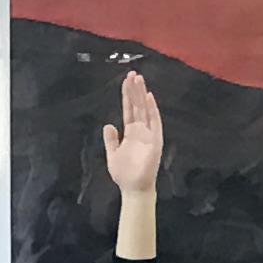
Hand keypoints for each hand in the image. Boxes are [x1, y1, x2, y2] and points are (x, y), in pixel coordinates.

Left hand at [100, 68, 164, 194]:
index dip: (127, 95)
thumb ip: (111, 139)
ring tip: (139, 79)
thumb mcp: (112, 154)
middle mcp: (140, 130)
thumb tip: (108, 124)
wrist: (134, 188)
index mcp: (130, 132)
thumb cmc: (124, 174)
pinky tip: (149, 98)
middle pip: (137, 106)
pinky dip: (152, 110)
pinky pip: (154, 122)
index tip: (126, 80)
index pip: (129, 109)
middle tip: (133, 73)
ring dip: (142, 95)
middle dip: (135, 90)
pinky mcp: (155, 141)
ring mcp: (148, 134)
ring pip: (145, 110)